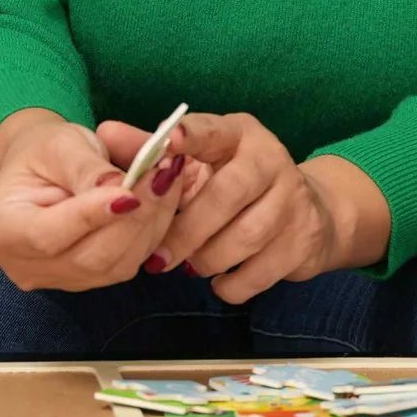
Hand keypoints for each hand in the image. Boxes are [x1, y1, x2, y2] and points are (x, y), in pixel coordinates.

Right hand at [0, 108, 207, 292]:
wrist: (43, 165)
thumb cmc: (43, 151)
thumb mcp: (58, 145)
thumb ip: (86, 168)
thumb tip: (121, 188)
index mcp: (3, 231)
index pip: (48, 234)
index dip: (90, 216)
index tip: (128, 192)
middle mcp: (27, 266)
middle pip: (87, 258)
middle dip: (133, 218)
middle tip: (163, 177)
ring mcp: (60, 279)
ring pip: (115, 265)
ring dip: (150, 224)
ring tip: (169, 180)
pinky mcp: (90, 280)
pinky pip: (126, 262)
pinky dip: (150, 232)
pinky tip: (163, 199)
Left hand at [103, 110, 387, 303]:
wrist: (311, 212)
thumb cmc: (235, 182)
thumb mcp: (200, 161)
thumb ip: (153, 151)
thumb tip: (105, 132)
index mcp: (238, 133)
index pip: (211, 131)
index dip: (189, 136)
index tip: (166, 142)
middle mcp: (270, 159)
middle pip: (227, 194)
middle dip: (187, 230)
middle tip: (157, 258)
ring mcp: (293, 200)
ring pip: (244, 237)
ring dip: (207, 259)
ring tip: (189, 266)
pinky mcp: (303, 240)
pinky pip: (260, 273)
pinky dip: (231, 285)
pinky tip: (218, 281)